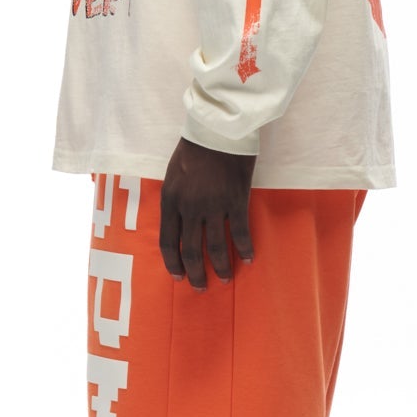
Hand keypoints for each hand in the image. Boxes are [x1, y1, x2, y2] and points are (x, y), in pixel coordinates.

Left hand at [159, 137, 255, 287]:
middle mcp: (189, 207)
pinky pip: (240, 232)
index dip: (173, 263)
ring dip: (220, 267)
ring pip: (215, 247)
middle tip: (200, 287)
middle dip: (195, 273)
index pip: (167, 242)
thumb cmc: (194, 148)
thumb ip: (174, 199)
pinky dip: (245, 248)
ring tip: (225, 279)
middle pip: (190, 250)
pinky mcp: (235, 201)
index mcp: (170, 200)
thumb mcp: (172, 174)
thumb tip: (178, 221)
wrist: (218, 128)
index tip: (178, 276)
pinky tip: (248, 259)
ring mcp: (213, 206)